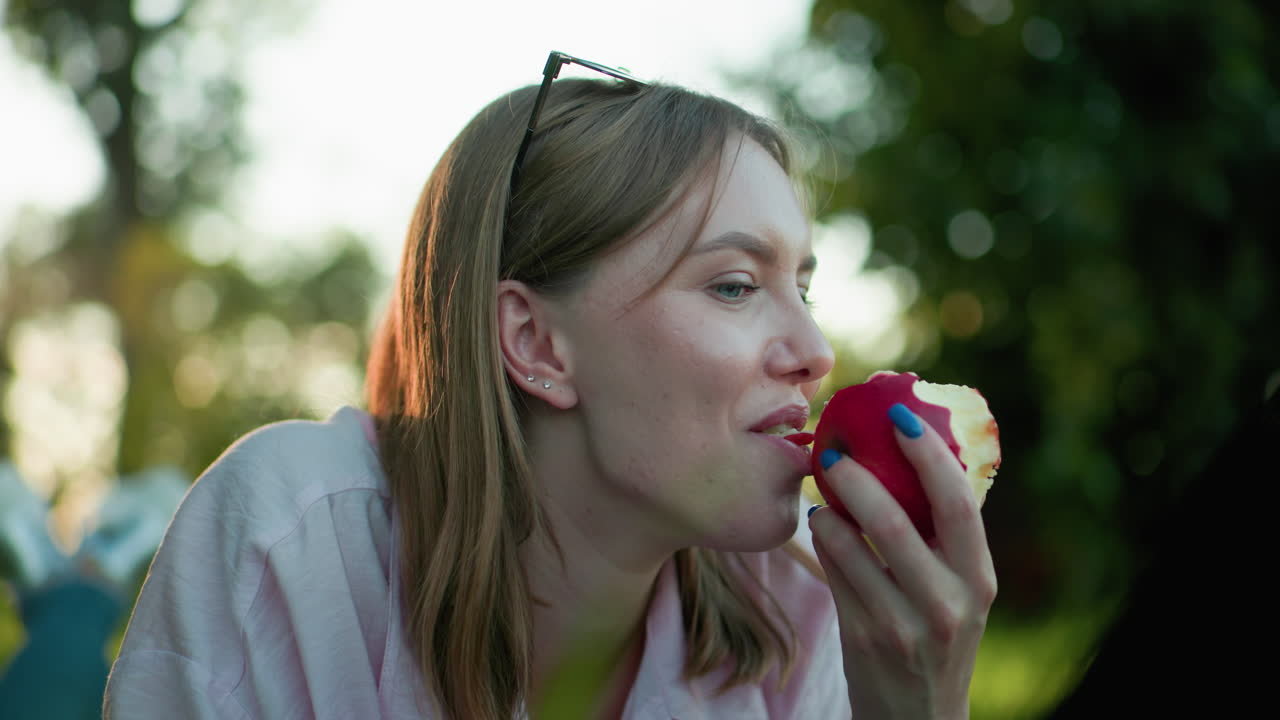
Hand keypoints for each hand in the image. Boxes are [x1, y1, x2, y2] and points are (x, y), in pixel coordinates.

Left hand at [808, 404, 996, 719]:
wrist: (918, 716)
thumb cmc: (937, 634)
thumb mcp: (960, 591)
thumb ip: (944, 538)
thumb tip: (911, 453)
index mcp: (979, 579)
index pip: (959, 504)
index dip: (929, 454)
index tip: (900, 416)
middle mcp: (948, 603)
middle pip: (896, 521)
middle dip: (859, 477)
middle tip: (834, 451)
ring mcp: (904, 625)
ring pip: (852, 546)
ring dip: (830, 510)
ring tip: (822, 492)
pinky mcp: (863, 639)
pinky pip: (833, 574)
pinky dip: (823, 541)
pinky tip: (821, 526)